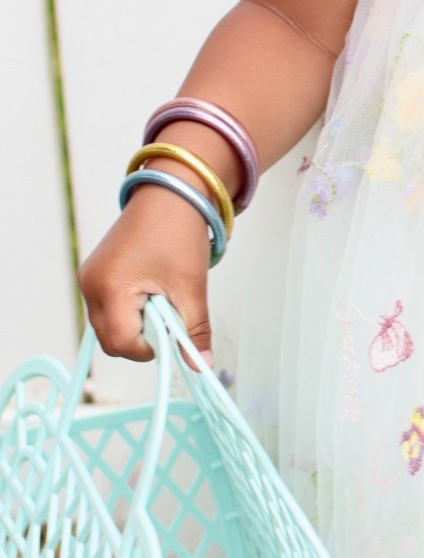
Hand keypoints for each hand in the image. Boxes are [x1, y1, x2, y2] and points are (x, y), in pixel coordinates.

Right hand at [79, 177, 212, 363]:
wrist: (171, 192)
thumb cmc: (180, 234)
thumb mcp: (191, 288)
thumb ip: (194, 331)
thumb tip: (201, 365)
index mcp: (110, 288)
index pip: (121, 343)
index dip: (150, 347)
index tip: (174, 331)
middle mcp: (90, 285)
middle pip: (111, 340)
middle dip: (143, 338)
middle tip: (170, 314)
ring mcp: (88, 279)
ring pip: (108, 326)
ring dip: (137, 323)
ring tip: (162, 297)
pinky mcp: (94, 274)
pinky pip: (108, 308)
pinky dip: (130, 309)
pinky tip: (151, 290)